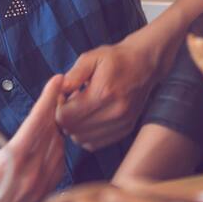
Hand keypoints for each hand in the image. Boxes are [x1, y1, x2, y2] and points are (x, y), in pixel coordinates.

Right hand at [0, 75, 65, 201]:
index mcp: (11, 162)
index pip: (37, 122)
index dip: (47, 98)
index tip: (56, 80)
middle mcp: (30, 174)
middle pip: (51, 131)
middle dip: (52, 108)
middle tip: (53, 92)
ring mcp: (39, 186)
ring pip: (58, 146)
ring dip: (55, 128)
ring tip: (49, 114)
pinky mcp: (42, 194)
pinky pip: (59, 165)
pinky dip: (57, 148)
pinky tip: (49, 141)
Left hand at [55, 28, 168, 149]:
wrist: (144, 64)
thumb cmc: (115, 59)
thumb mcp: (92, 58)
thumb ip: (74, 75)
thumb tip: (59, 90)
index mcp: (103, 93)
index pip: (66, 116)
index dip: (58, 107)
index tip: (62, 96)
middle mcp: (114, 112)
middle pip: (73, 129)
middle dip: (65, 118)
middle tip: (70, 102)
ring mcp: (121, 123)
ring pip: (83, 139)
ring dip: (75, 128)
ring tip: (80, 110)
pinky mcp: (125, 129)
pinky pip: (96, 144)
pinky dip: (87, 135)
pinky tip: (89, 118)